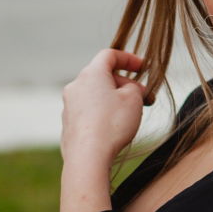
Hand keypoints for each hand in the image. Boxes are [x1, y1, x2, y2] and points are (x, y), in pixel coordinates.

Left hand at [60, 49, 150, 166]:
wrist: (88, 156)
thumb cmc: (112, 124)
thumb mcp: (134, 99)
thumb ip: (135, 87)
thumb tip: (131, 90)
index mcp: (91, 74)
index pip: (110, 55)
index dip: (129, 58)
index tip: (143, 67)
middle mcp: (76, 86)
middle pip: (103, 76)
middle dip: (126, 83)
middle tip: (143, 97)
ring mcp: (69, 105)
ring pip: (96, 94)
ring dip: (115, 98)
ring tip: (132, 113)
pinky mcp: (69, 123)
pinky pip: (90, 110)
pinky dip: (104, 112)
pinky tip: (115, 127)